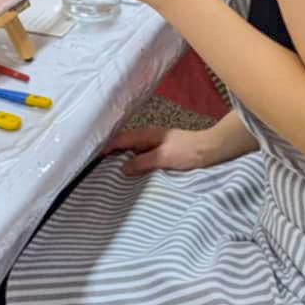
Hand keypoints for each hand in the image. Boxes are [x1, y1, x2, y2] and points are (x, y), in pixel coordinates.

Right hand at [105, 126, 233, 176]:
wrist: (210, 150)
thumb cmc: (187, 152)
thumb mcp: (163, 158)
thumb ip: (142, 162)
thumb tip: (122, 168)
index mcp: (147, 134)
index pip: (122, 138)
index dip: (108, 146)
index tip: (94, 155)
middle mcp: (150, 136)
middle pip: (126, 142)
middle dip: (113, 151)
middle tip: (99, 164)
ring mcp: (157, 142)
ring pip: (135, 148)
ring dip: (125, 156)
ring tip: (112, 169)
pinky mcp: (163, 150)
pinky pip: (143, 154)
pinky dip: (135, 160)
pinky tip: (134, 170)